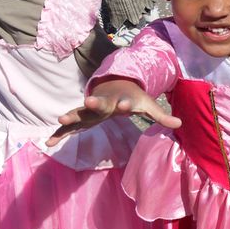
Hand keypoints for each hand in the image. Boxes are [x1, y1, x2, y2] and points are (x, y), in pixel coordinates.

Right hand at [46, 79, 181, 146]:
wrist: (113, 84)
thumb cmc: (132, 97)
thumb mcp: (148, 105)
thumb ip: (162, 116)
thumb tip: (181, 124)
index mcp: (121, 100)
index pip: (124, 102)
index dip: (125, 104)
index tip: (124, 105)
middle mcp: (103, 103)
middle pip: (98, 103)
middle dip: (93, 102)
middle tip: (89, 100)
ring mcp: (90, 110)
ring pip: (80, 112)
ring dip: (71, 116)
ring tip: (60, 120)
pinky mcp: (82, 118)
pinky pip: (69, 127)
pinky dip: (59, 134)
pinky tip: (48, 144)